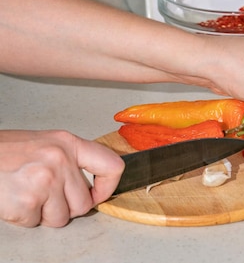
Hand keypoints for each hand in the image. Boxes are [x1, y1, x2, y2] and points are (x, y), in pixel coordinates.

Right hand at [0, 130, 124, 226]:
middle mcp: (60, 160)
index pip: (111, 165)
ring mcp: (45, 182)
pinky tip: (14, 199)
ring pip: (62, 218)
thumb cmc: (3, 152)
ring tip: (26, 194)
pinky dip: (23, 218)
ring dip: (44, 214)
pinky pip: (35, 223)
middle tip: (44, 195)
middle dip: (65, 207)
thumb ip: (69, 160)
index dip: (108, 186)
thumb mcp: (44, 144)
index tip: (99, 194)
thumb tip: (92, 184)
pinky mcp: (28, 202)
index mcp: (68, 143)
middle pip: (84, 203)